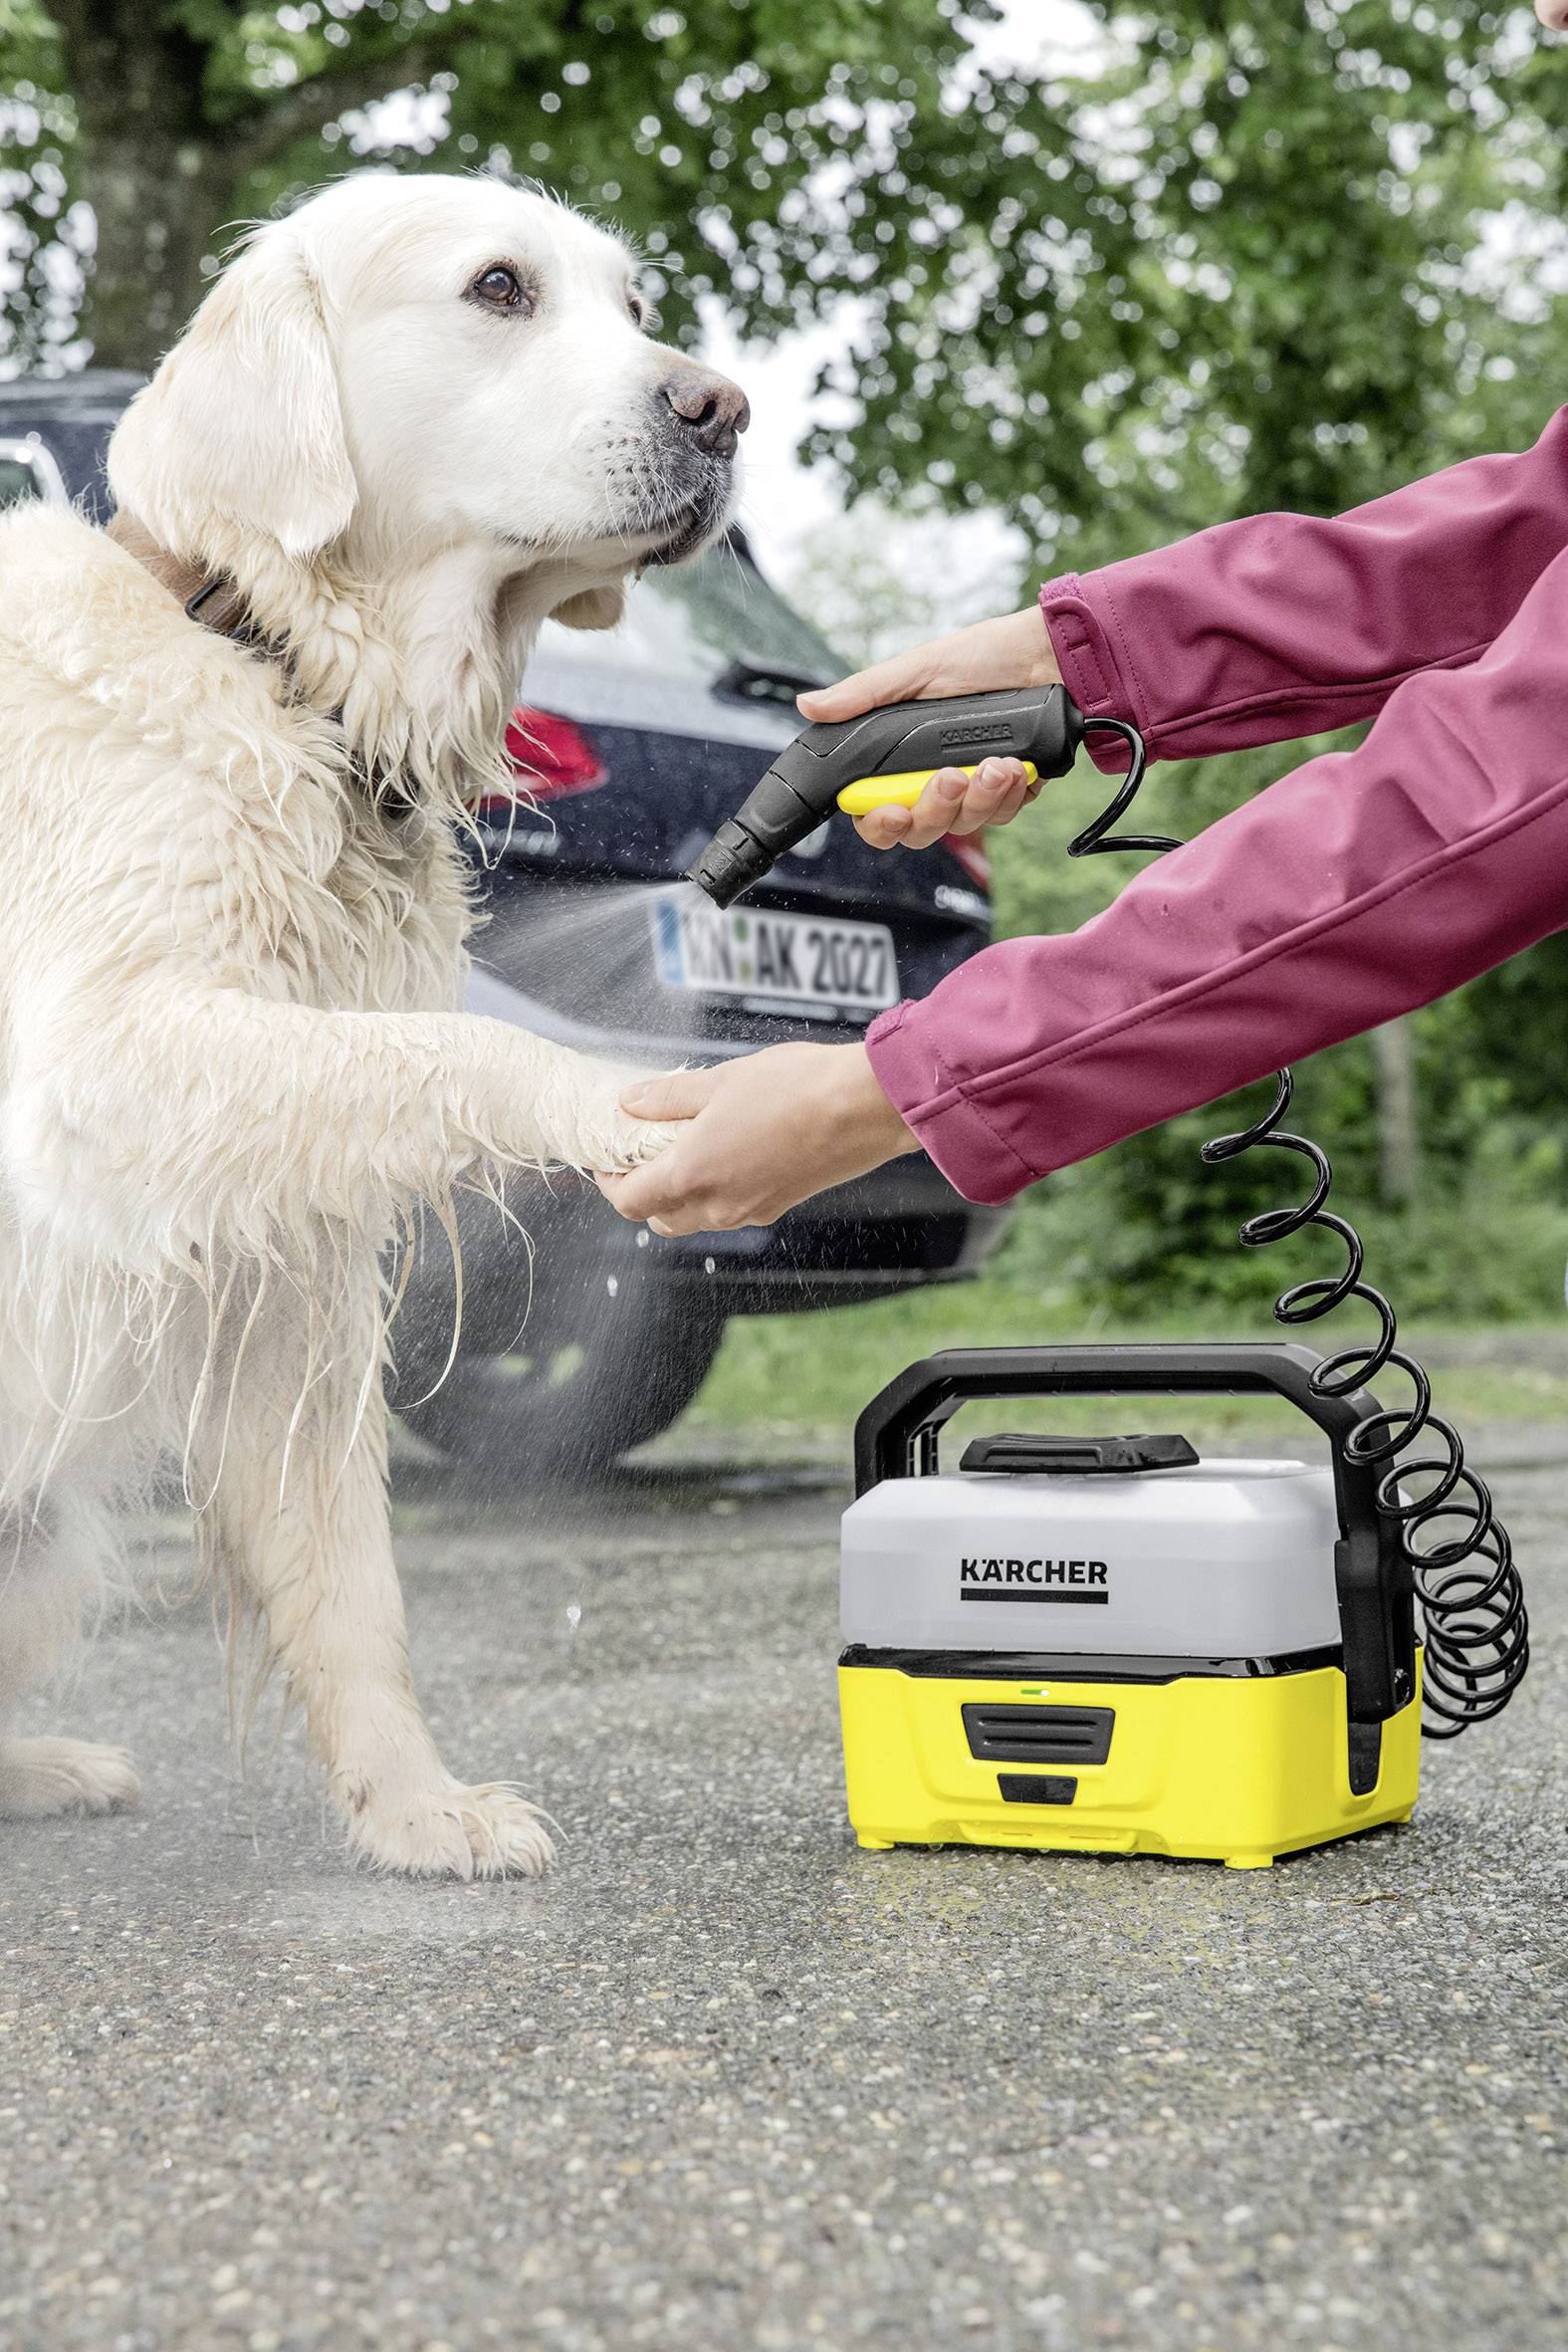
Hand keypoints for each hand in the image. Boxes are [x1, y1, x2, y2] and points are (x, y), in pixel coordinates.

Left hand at [595, 1042, 919, 1235]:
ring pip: (695, 1219)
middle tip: (641, 1152)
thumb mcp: (719, 1081)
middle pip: (659, 1218)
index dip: (608, 1182)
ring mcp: (751, 1210)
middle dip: (642, 1191)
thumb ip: (668, 1098)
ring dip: (679, 1195)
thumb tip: (629, 1101)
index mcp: (693, 1175)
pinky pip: (730, 1210)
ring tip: (684, 1148)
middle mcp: (719, 1205)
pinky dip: (715, 1192)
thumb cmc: (795, 1088)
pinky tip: (727, 1151)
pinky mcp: (780, 1205)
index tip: (607, 1157)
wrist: (864, 1107)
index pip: (629, 1201)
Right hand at [797, 604, 1060, 852]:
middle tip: (951, 777)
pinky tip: (1017, 767)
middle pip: (919, 830)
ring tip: (998, 762)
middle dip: (935, 810)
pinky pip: (1004, 815)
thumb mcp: (919, 669)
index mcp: (902, 756)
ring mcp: (974, 790)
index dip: (879, 823)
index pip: (876, 811)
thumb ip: (865, 695)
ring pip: (964, 826)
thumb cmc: (986, 655)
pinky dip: (1010, 794)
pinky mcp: (1012, 792)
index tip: (893, 812)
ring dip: (980, 799)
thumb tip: (808, 705)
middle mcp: (934, 779)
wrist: (1050, 654)